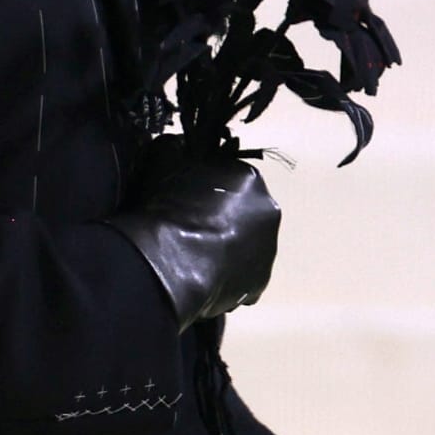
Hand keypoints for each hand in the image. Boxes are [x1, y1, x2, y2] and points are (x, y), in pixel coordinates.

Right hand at [106, 135, 279, 331]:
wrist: (170, 262)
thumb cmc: (170, 205)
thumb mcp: (165, 160)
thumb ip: (177, 150)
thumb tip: (178, 148)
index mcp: (250, 178)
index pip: (232, 176)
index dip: (210, 185)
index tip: (190, 195)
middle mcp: (268, 213)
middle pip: (244, 211)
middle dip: (224, 216)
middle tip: (193, 224)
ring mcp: (268, 253)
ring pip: (246, 244)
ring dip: (227, 245)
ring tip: (195, 253)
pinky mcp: (259, 287)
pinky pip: (242, 275)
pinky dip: (226, 274)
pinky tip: (202, 274)